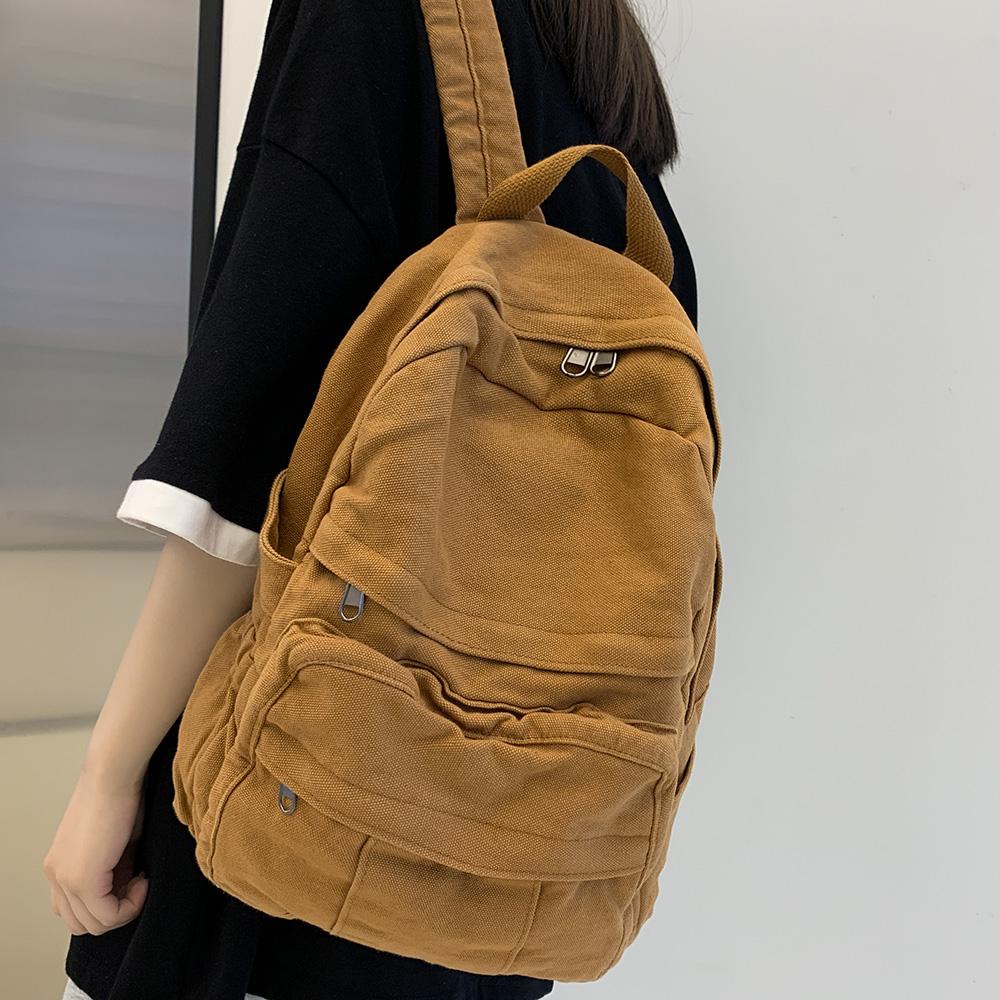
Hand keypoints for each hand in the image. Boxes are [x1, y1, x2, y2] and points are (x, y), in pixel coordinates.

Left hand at [43, 766, 148, 935]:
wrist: (114, 775)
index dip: (109, 901)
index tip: (133, 877)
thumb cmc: (118, 796)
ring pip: (93, 925)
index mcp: (59, 865)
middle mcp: (55, 875)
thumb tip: (125, 887)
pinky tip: (143, 878)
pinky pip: (107, 916)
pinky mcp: (82, 880)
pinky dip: (131, 904)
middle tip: (138, 883)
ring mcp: (65, 880)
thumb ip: (111, 869)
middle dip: (115, 911)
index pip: (75, 909)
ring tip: (142, 879)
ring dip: (124, 909)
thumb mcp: (113, 842)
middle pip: (81, 923)